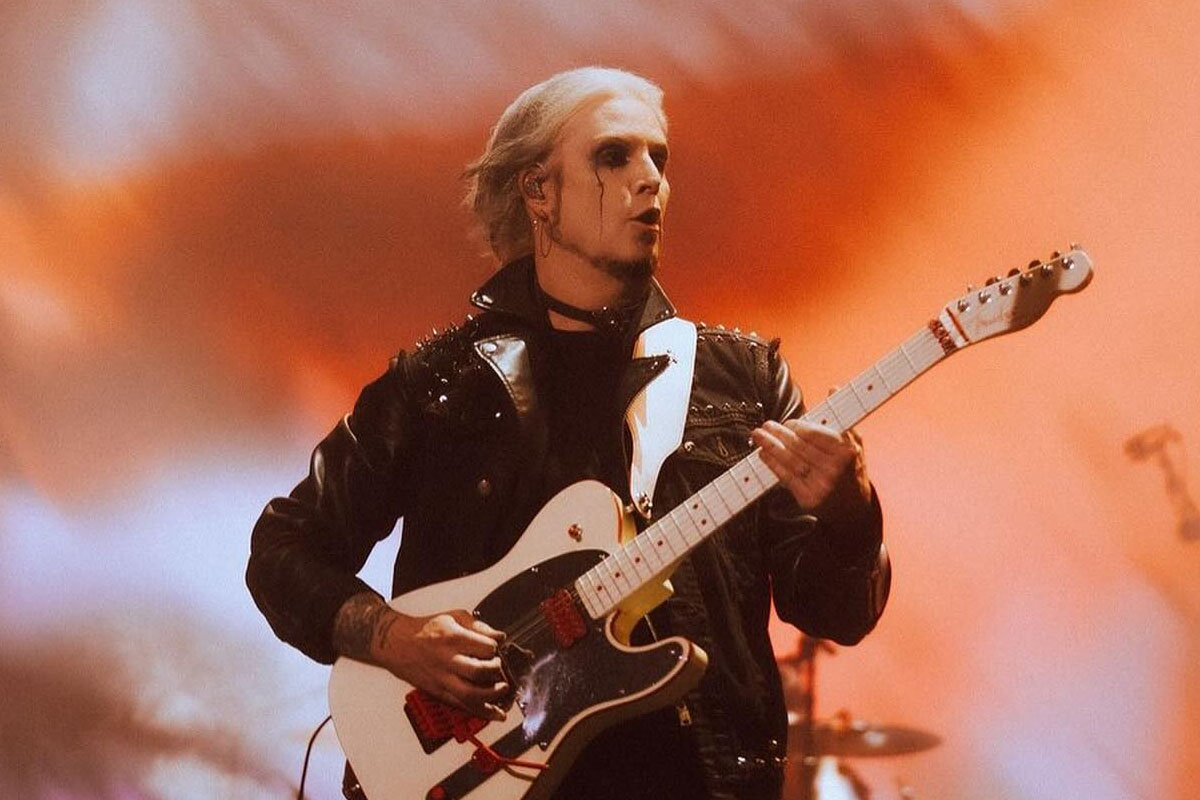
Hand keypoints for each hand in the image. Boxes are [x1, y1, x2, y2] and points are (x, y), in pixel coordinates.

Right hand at [379, 609, 509, 720]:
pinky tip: (495, 713)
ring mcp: (442, 679)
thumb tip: (500, 637)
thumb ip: (479, 627)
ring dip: (492, 696)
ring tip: (502, 689)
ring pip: (470, 695)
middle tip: (499, 668)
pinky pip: (462, 706)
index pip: (484, 648)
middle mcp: (447, 661)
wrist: (397, 643)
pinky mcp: (439, 693)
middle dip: (496, 672)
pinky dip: (481, 712)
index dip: (495, 649)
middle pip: (478, 672)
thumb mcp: (454, 617)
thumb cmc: (426, 630)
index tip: (496, 649)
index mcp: (452, 639)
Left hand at [750, 420, 870, 512]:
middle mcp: (835, 469)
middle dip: (779, 434)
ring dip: (770, 447)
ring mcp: (822, 486)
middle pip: (799, 447)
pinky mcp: (809, 499)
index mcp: (847, 452)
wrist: (854, 507)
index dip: (797, 426)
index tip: (788, 422)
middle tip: (766, 426)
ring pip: (790, 461)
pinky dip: (772, 464)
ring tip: (758, 436)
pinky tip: (763, 454)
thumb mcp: (855, 443)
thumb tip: (833, 389)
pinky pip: (786, 478)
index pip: (815, 434)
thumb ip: (842, 416)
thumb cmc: (851, 469)